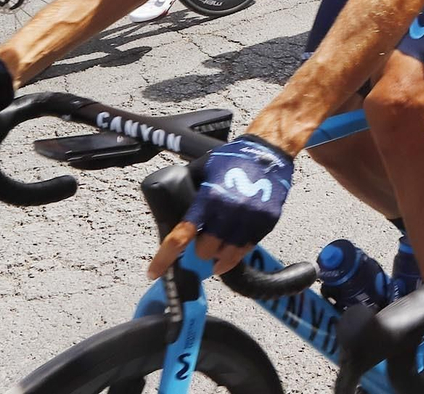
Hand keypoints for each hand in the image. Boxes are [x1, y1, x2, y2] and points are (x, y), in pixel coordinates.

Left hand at [147, 136, 293, 277]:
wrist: (268, 152)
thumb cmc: (234, 157)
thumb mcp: (203, 168)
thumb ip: (188, 188)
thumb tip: (170, 206)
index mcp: (209, 198)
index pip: (181, 236)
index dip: (165, 258)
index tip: (155, 272)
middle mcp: (229, 211)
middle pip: (204, 251)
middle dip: (200, 249)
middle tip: (202, 240)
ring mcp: (249, 220)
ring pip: (226, 256)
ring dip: (218, 254)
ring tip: (217, 246)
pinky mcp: (266, 223)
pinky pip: (246, 249)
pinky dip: (236, 253)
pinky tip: (232, 248)